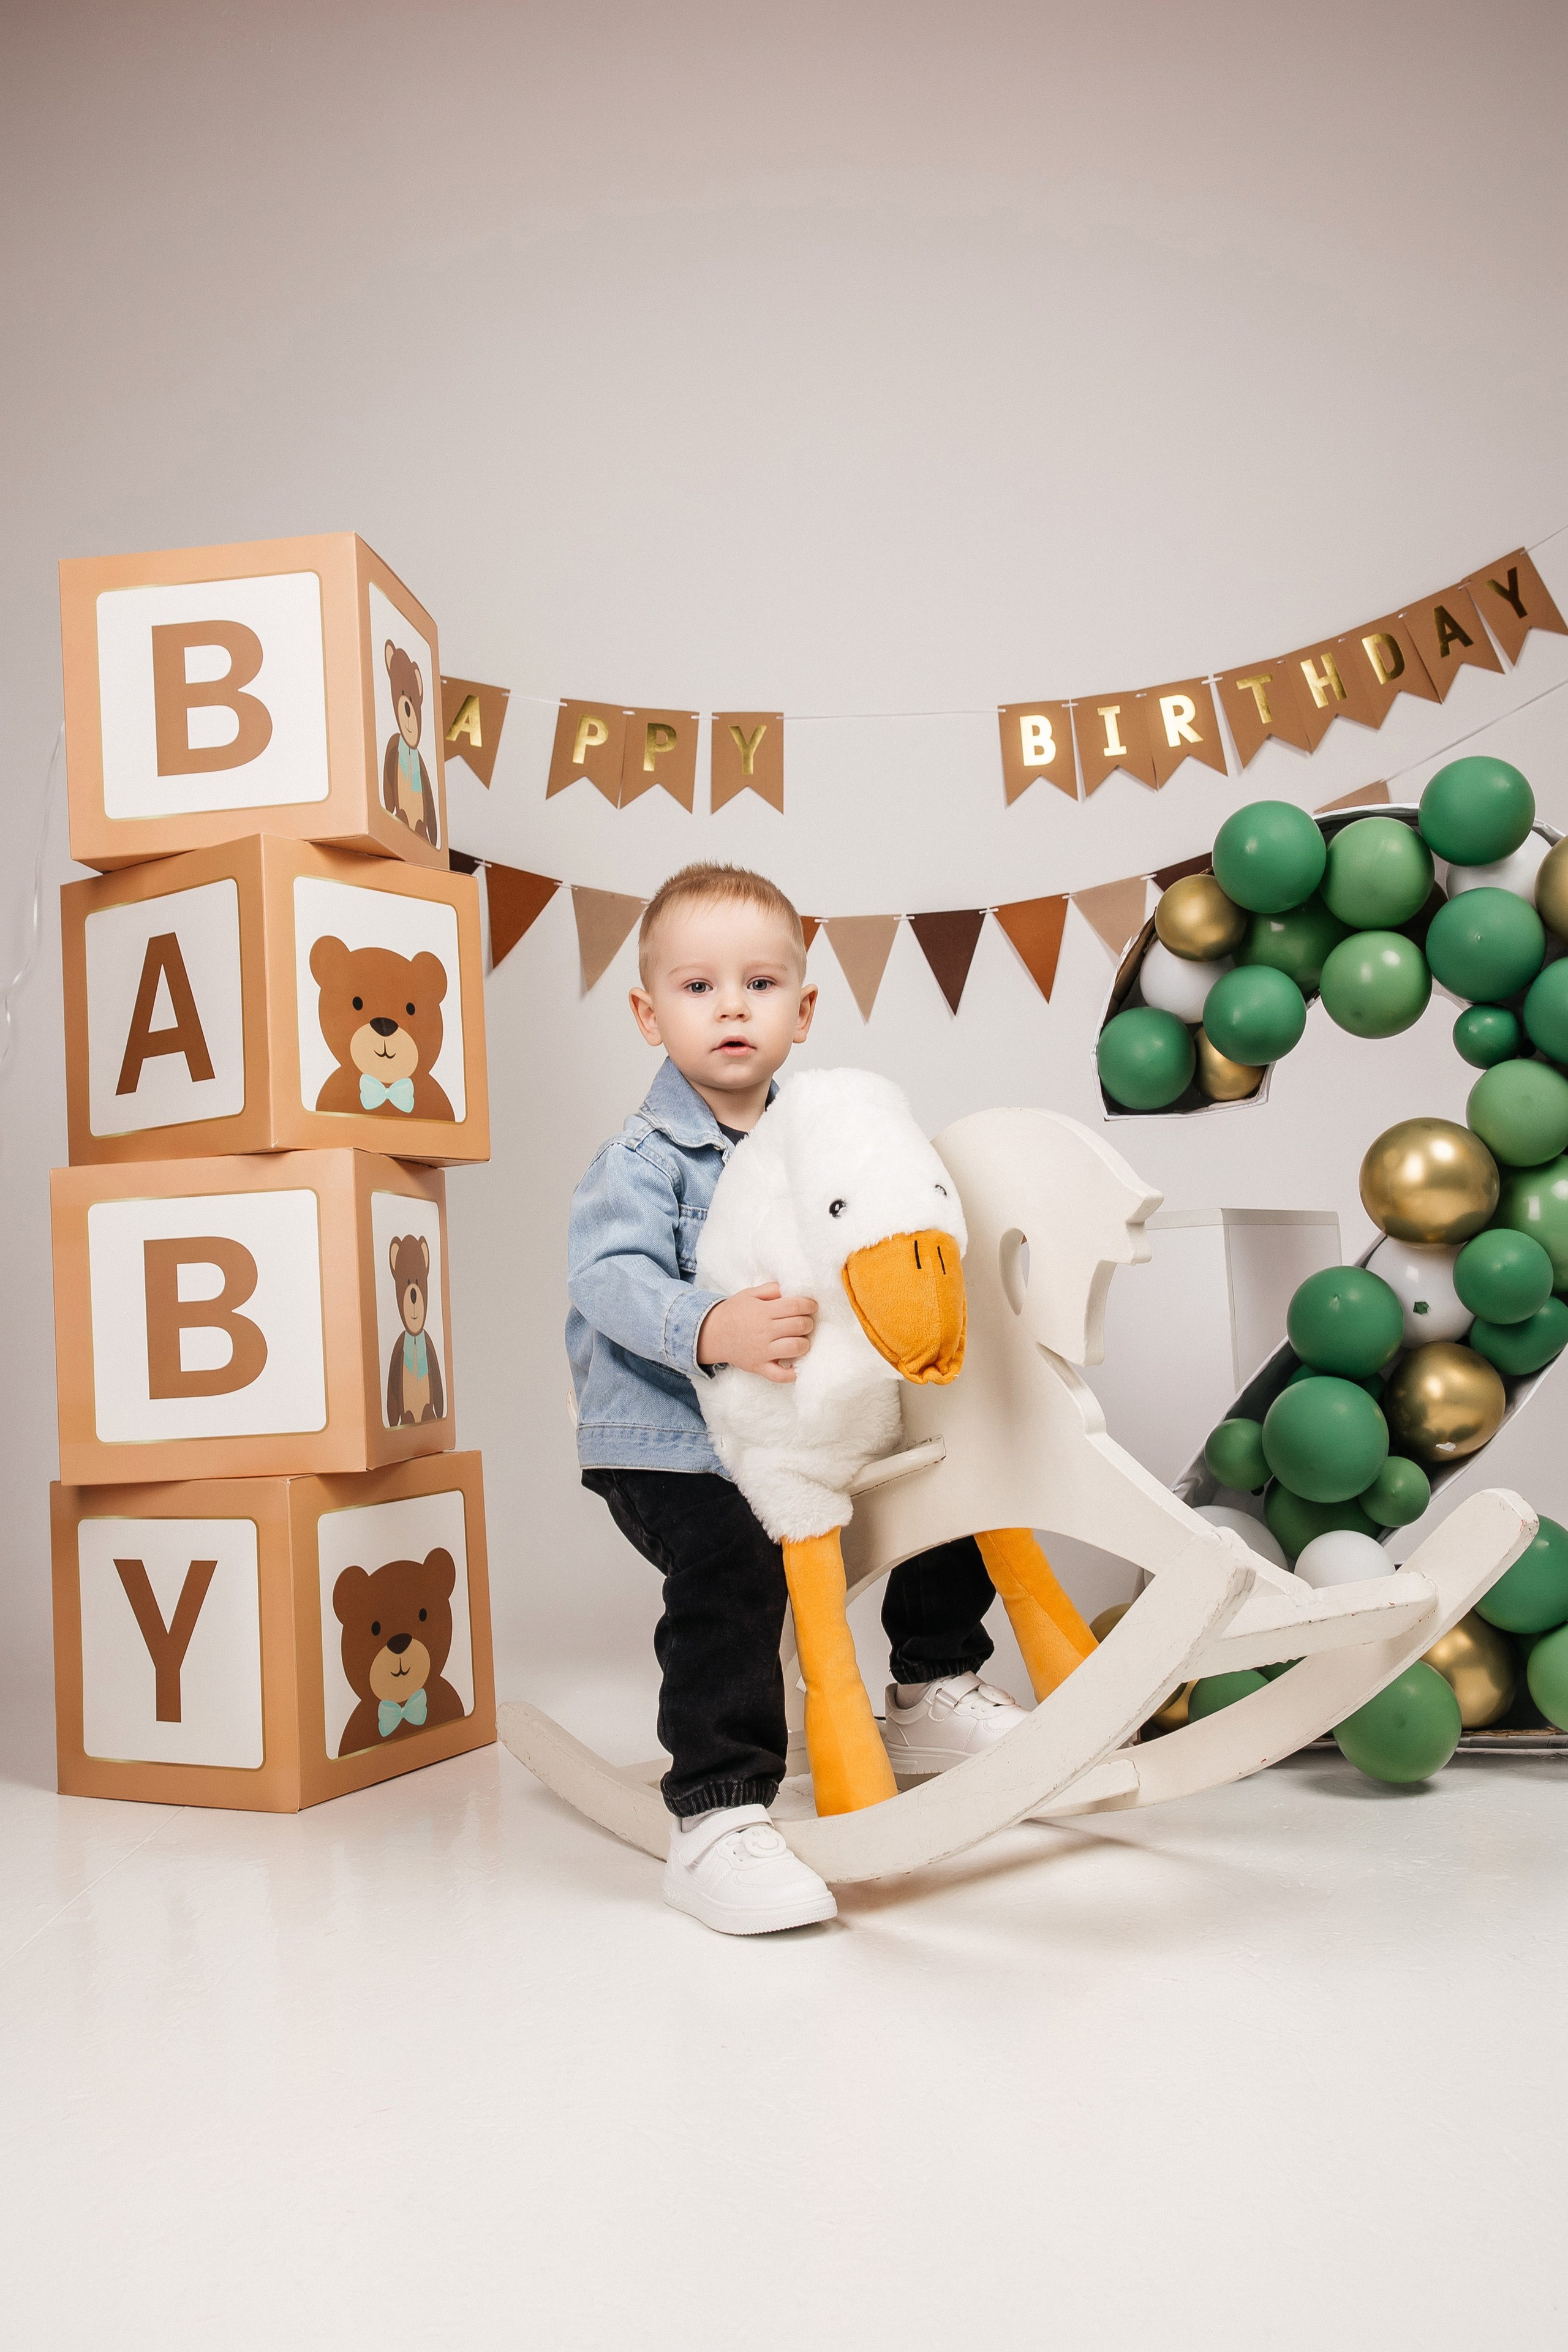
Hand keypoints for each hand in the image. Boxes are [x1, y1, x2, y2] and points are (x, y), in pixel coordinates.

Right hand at [697, 1282, 816, 1382]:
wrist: (711, 1334)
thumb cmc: (733, 1312)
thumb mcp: (750, 1294)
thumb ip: (771, 1289)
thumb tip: (792, 1290)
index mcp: (763, 1311)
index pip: (796, 1306)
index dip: (809, 1305)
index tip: (812, 1306)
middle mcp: (764, 1331)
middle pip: (800, 1326)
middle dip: (808, 1323)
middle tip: (805, 1322)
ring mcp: (762, 1351)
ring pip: (795, 1348)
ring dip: (804, 1343)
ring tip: (800, 1340)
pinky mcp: (759, 1367)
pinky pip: (779, 1375)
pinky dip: (791, 1374)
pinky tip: (795, 1367)